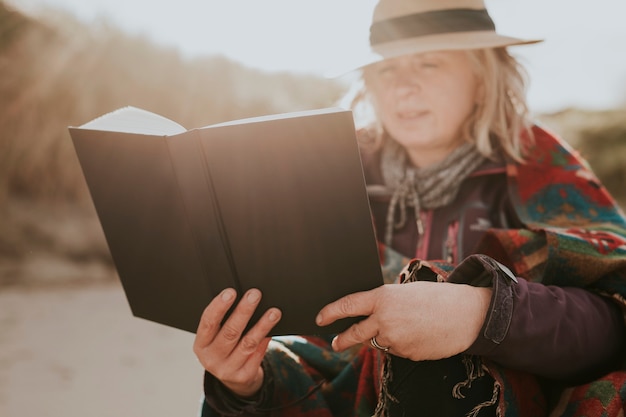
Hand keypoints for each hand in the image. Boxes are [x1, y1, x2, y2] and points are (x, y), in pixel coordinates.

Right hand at [193, 288, 281, 397]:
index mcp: (201, 344)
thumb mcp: (215, 337)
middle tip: (255, 295)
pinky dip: (265, 340)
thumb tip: (243, 298)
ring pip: (248, 344)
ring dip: (262, 326)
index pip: (208, 322)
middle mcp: (212, 358)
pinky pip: (258, 354)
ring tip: (273, 312)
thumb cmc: (223, 346)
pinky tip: (272, 329)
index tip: (231, 292)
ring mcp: (227, 369)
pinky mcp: (243, 376)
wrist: (231, 376)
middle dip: (243, 311)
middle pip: (230, 332)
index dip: (219, 306)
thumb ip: (223, 321)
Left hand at [316, 282, 490, 360]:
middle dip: (342, 340)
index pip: (348, 305)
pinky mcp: (406, 354)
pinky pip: (396, 350)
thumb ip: (384, 304)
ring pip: (379, 342)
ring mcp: (395, 339)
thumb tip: (369, 318)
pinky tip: (418, 334)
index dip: (331, 312)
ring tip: (408, 325)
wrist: (465, 315)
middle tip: (335, 343)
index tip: (320, 319)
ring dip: (385, 337)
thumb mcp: (405, 293)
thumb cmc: (436, 298)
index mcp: (383, 297)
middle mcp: (385, 319)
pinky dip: (402, 344)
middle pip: (355, 334)